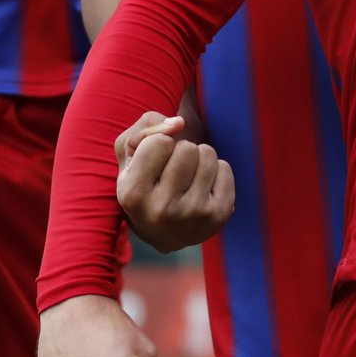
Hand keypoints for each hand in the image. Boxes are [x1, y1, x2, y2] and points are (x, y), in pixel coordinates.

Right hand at [115, 112, 235, 252]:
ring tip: (187, 178)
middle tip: (172, 171)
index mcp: (132, 194)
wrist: (164, 233)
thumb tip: (179, 123)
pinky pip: (225, 168)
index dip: (157, 143)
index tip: (153, 162)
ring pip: (207, 154)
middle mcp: (162, 209)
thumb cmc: (144, 182)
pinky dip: (215, 171)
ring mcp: (192, 215)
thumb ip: (146, 127)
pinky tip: (202, 188)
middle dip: (180, 150)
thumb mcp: (130, 154)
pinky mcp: (218, 216)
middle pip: (187, 148)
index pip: (159, 142)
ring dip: (198, 159)